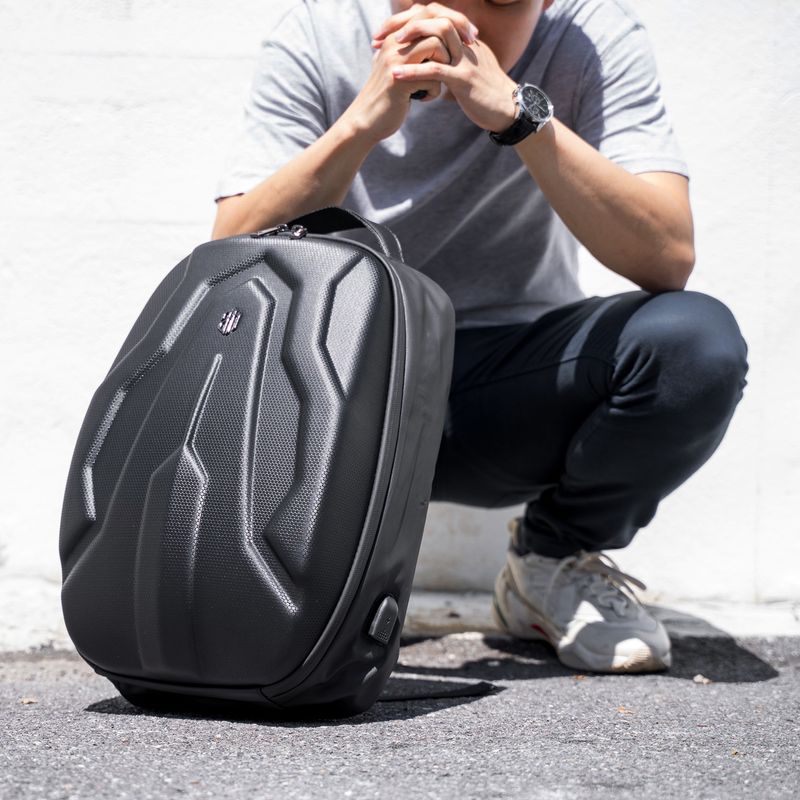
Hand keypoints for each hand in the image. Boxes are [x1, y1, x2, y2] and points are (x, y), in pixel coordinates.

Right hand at [339, 24, 454, 143]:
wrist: (366, 121)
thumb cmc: (386, 96)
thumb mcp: (395, 69)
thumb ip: (409, 53)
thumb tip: (434, 40)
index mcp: (393, 38)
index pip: (426, 20)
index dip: (442, 38)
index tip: (443, 59)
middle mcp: (394, 45)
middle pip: (434, 31)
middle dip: (447, 51)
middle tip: (444, 71)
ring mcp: (396, 62)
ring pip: (436, 47)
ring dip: (443, 68)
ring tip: (434, 84)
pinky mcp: (401, 82)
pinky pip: (433, 78)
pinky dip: (434, 91)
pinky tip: (424, 99)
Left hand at [371, 3, 518, 131]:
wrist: (509, 111)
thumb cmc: (487, 95)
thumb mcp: (469, 71)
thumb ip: (454, 62)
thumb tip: (436, 62)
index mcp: (464, 40)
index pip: (434, 17)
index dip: (409, 20)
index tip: (386, 32)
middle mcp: (465, 43)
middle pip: (434, 16)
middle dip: (404, 22)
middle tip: (381, 36)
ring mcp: (465, 59)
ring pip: (437, 34)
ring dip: (410, 37)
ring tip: (387, 47)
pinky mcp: (464, 79)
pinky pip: (436, 69)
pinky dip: (413, 71)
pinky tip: (396, 75)